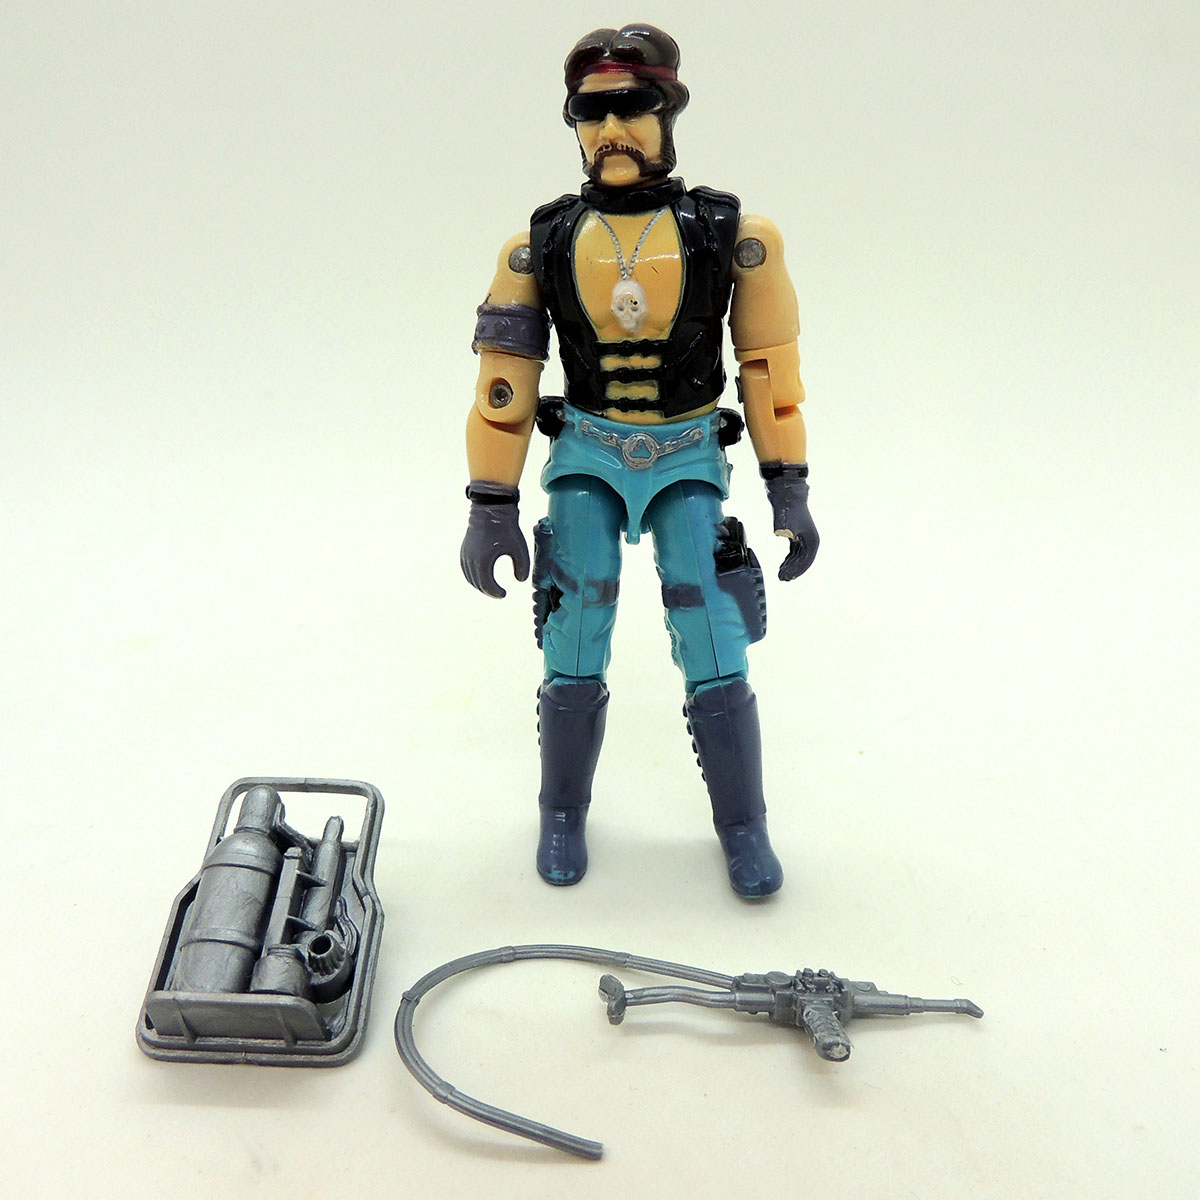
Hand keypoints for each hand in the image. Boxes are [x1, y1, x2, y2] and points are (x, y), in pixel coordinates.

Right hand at [460, 483, 529, 597]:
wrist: (491, 509)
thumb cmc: (506, 528)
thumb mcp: (519, 548)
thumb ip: (522, 567)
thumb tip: (520, 580)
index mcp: (483, 562)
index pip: (487, 586)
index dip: (496, 593)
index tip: (504, 594)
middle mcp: (470, 560)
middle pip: (477, 584)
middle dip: (489, 590)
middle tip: (499, 593)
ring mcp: (465, 554)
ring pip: (470, 577)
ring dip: (480, 584)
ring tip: (492, 587)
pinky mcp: (464, 549)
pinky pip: (466, 569)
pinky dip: (473, 576)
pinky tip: (482, 576)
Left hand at [762, 465, 818, 581]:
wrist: (786, 495)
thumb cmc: (788, 507)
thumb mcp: (787, 520)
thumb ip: (786, 529)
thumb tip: (785, 535)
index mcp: (812, 540)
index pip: (806, 561)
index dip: (797, 570)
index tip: (788, 577)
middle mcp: (810, 540)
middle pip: (802, 561)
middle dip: (792, 571)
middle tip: (781, 578)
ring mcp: (804, 538)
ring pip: (798, 558)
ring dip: (790, 566)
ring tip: (781, 575)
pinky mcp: (796, 536)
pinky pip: (794, 552)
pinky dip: (789, 559)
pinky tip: (783, 565)